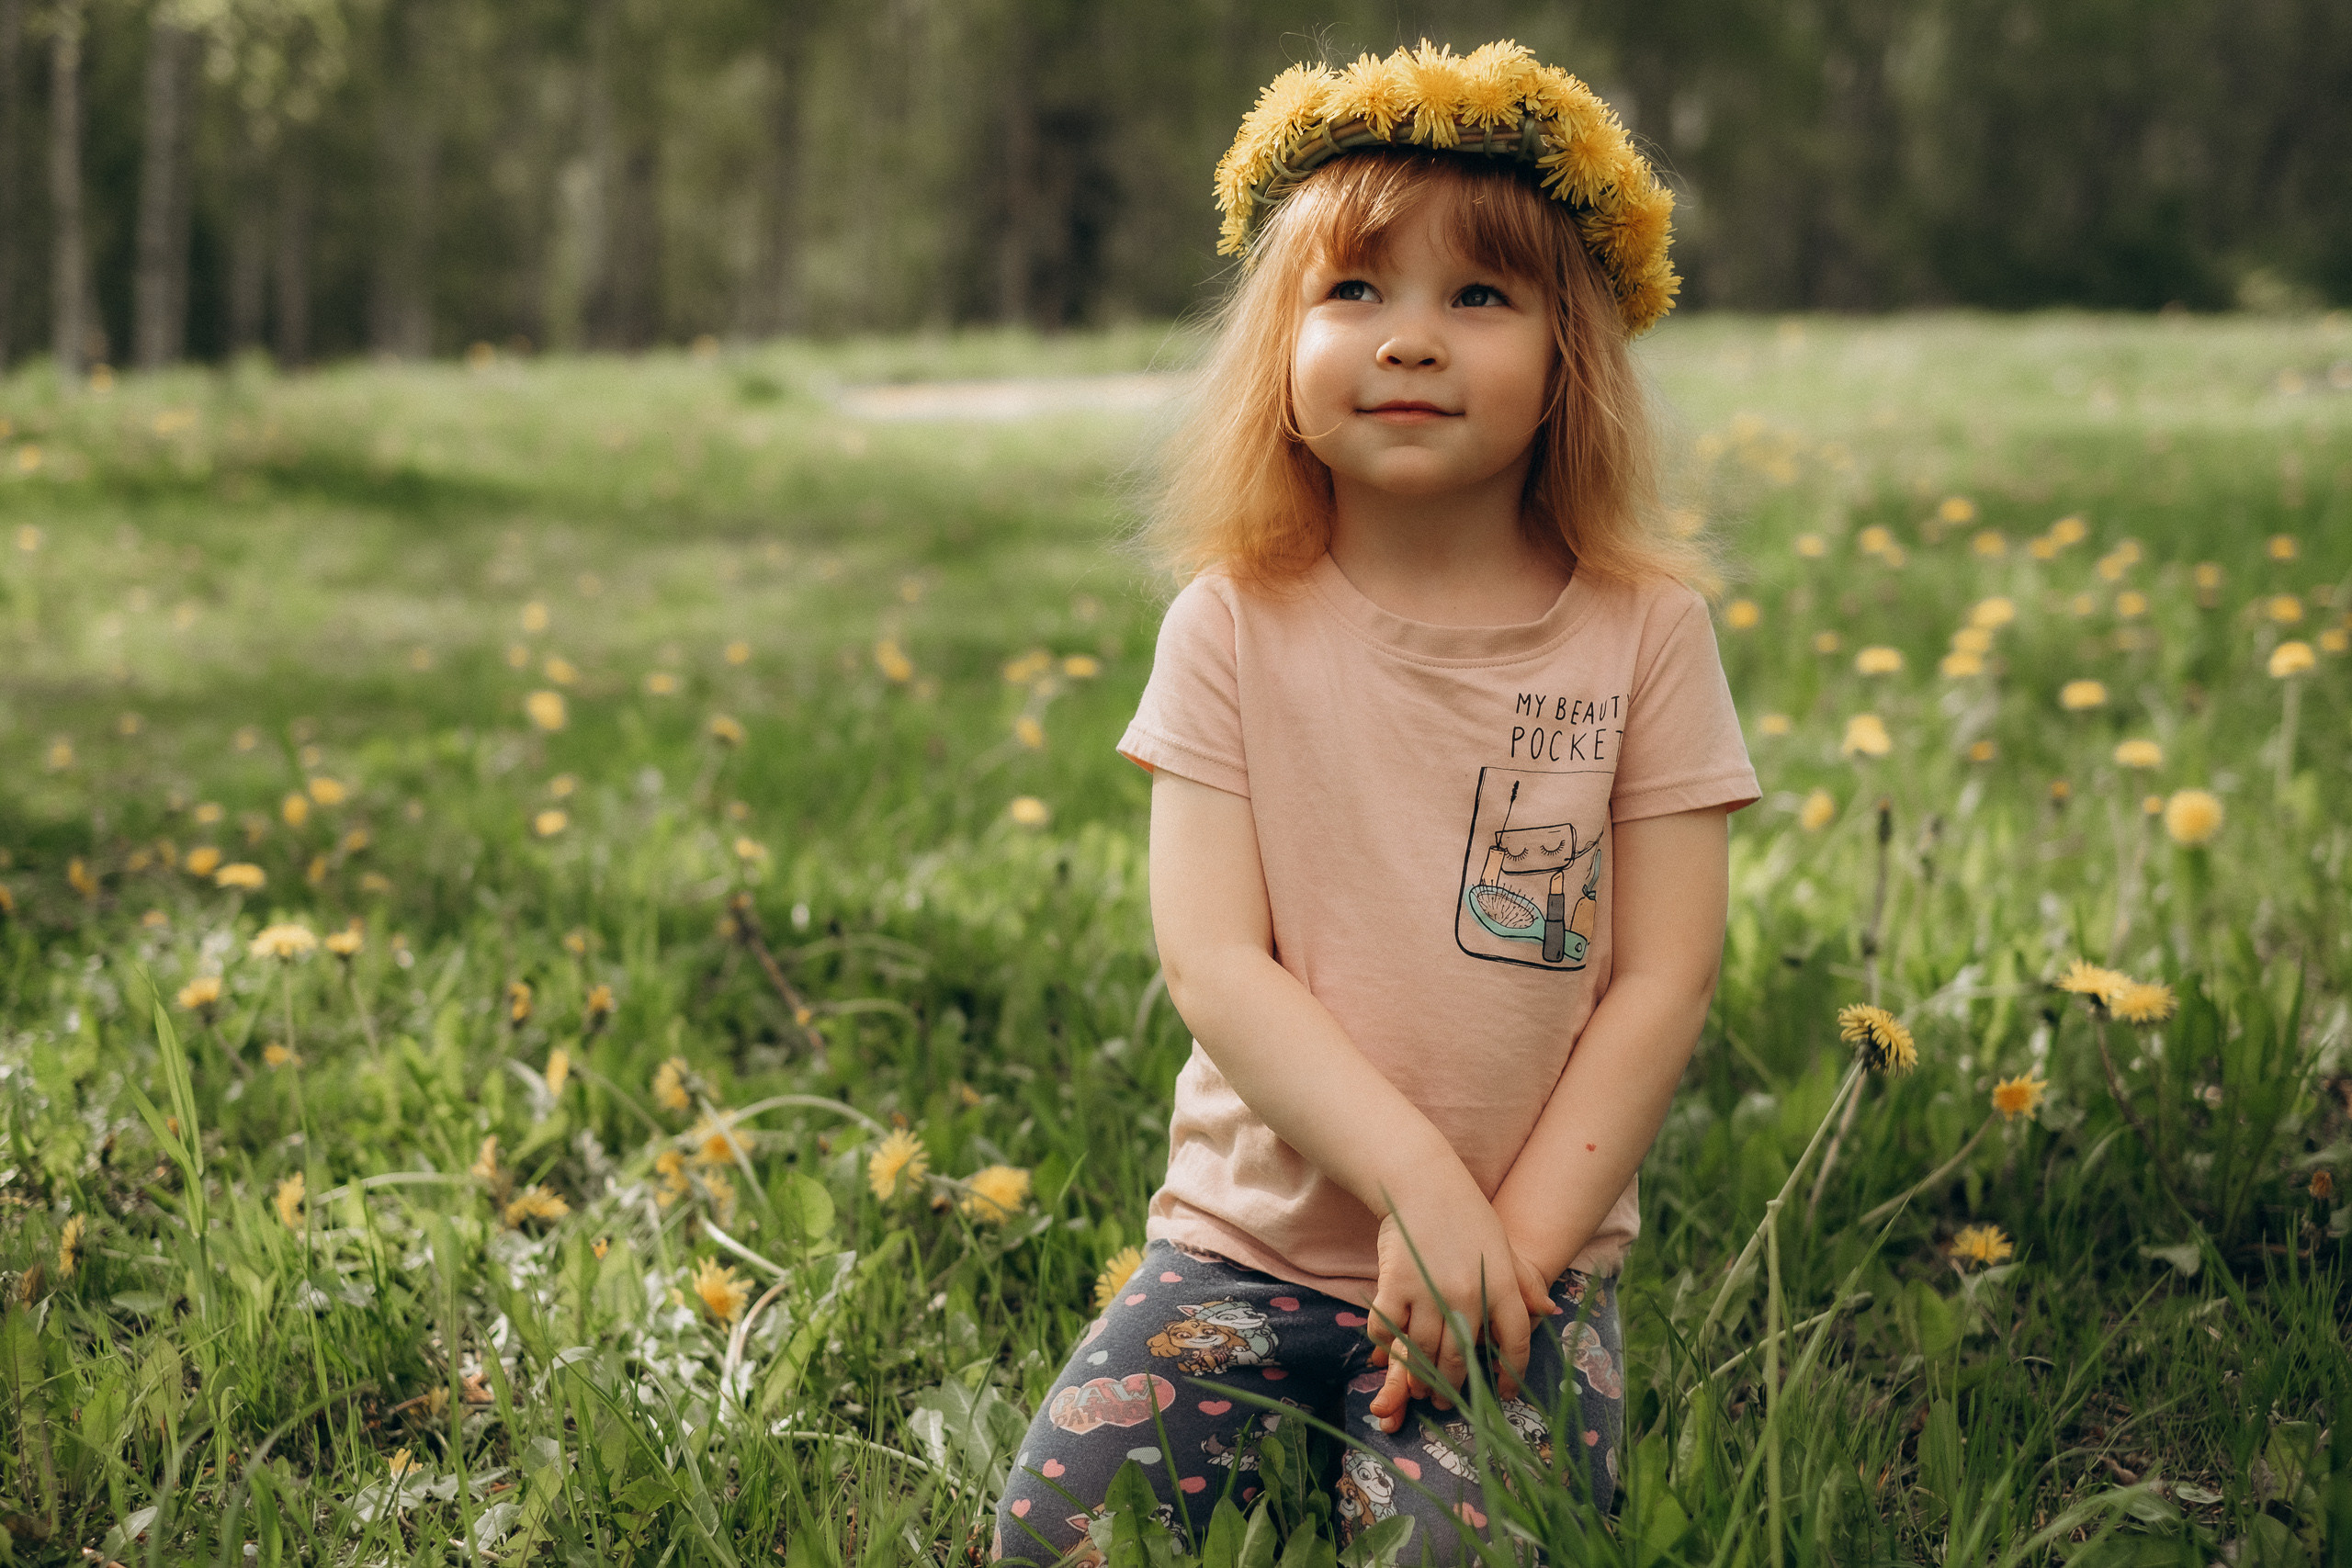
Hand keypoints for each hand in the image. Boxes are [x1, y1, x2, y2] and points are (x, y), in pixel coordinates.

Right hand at [1362, 1205, 1558, 1433]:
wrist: (1422, 1181)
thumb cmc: (1466, 1213)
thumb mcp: (1502, 1246)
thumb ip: (1524, 1282)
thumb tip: (1548, 1312)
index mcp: (1500, 1284)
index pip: (1515, 1340)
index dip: (1511, 1372)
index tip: (1504, 1391)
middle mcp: (1467, 1293)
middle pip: (1461, 1358)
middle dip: (1453, 1386)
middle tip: (1446, 1399)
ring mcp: (1429, 1290)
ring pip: (1424, 1351)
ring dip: (1420, 1375)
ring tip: (1419, 1386)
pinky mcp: (1394, 1284)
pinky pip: (1388, 1329)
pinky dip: (1387, 1343)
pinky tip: (1391, 1346)